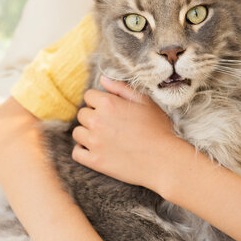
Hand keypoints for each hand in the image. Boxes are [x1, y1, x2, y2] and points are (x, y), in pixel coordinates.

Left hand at [71, 76, 181, 190]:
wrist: (164, 160)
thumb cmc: (158, 129)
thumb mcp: (145, 102)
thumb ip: (122, 88)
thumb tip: (102, 79)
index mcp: (109, 103)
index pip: (89, 96)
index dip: (99, 101)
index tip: (110, 110)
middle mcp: (97, 121)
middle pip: (82, 114)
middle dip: (93, 116)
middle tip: (110, 125)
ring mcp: (95, 142)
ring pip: (78, 133)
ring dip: (87, 133)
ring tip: (104, 138)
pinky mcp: (95, 161)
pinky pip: (76, 153)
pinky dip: (83, 151)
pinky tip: (96, 150)